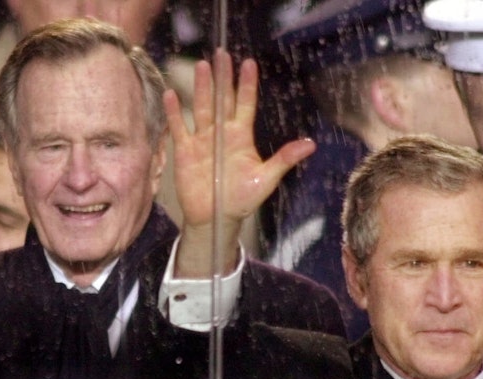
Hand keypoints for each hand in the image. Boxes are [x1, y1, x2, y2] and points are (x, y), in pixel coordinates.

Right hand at [164, 49, 314, 276]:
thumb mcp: (266, 179)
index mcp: (242, 138)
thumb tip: (311, 145)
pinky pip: (179, 128)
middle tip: (222, 55)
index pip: (246, 105)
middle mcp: (222, 134)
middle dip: (223, 79)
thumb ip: (284, 159)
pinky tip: (171, 94)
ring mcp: (203, 141)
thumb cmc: (242, 200)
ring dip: (202, 89)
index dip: (247, 85)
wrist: (216, 219)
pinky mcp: (186, 151)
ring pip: (202, 109)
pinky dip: (174, 113)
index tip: (249, 64)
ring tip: (202, 67)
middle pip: (222, 100)